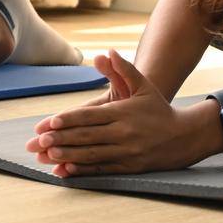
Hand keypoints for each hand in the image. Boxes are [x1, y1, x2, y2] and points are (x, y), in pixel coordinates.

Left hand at [23, 48, 219, 175]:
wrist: (184, 136)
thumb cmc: (158, 108)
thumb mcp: (144, 85)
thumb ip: (124, 69)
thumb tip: (107, 51)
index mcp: (123, 113)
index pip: (90, 117)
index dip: (69, 120)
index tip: (50, 122)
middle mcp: (123, 134)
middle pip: (87, 137)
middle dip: (61, 139)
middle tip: (38, 142)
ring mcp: (126, 152)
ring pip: (92, 155)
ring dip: (67, 156)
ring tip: (47, 156)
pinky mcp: (129, 167)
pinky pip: (102, 169)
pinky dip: (83, 171)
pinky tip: (66, 171)